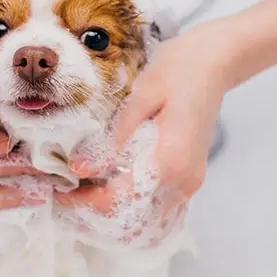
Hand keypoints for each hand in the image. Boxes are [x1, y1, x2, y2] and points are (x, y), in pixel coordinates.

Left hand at [58, 19, 236, 218]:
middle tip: (67, 193)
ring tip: (86, 191)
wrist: (215, 61)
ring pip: (147, 215)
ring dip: (115, 209)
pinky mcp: (190, 176)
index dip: (86, 201)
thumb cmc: (179, 69)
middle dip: (97, 210)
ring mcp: (190, 181)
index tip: (62, 192)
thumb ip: (114, 137)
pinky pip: (159, 203)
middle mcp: (183, 180)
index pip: (119, 200)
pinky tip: (113, 186)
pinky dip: (134, 203)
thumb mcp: (141, 96)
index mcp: (170, 161)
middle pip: (132, 216)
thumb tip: (81, 169)